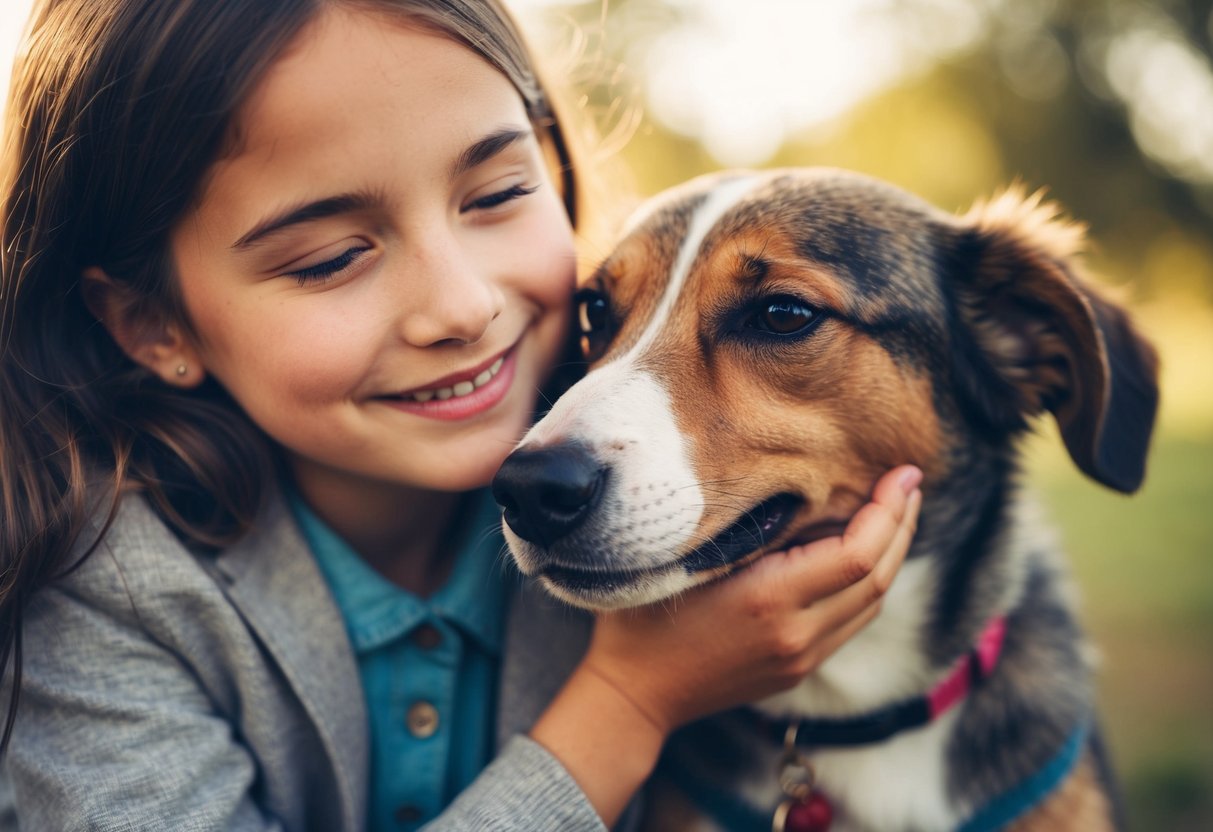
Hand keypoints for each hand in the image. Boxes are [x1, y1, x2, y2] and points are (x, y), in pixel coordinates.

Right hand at [582, 464, 922, 734]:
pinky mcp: (796, 669)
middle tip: (910, 482)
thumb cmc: (644, 616)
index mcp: (769, 601)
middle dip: (902, 525)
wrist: (632, 692)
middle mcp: (796, 634)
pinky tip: (863, 554)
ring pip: (871, 604)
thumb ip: (744, 529)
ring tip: (896, 511)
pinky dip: (867, 582)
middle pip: (878, 579)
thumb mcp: (688, 558)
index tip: (902, 473)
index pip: (858, 555)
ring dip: (892, 555)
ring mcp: (800, 657)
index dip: (889, 512)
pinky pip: (850, 621)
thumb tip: (801, 491)